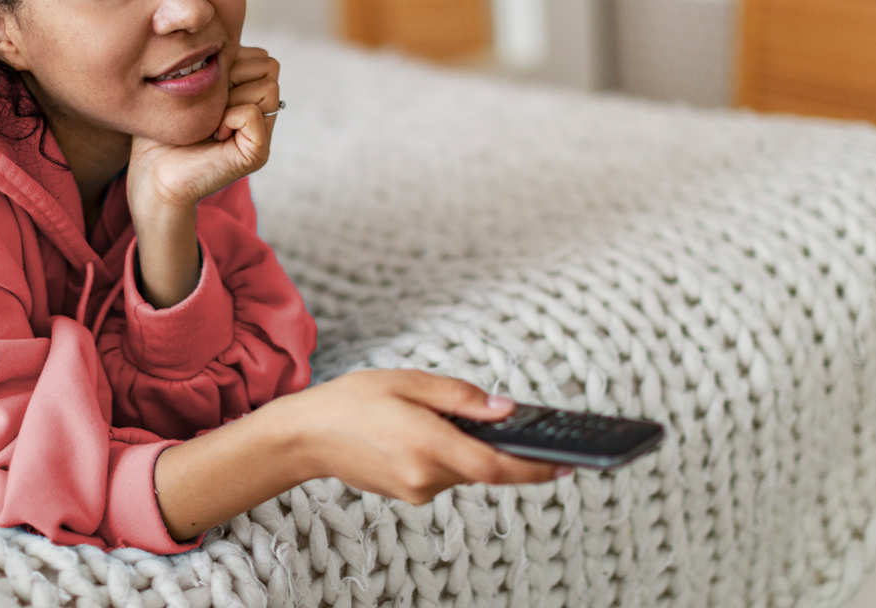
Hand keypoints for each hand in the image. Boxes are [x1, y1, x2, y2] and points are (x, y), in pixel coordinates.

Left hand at [127, 47, 279, 306]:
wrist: (152, 174)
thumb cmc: (162, 130)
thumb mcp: (188, 85)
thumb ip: (215, 64)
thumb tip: (229, 40)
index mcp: (248, 94)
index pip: (263, 57)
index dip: (233, 61)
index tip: (204, 86)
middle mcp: (260, 113)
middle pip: (270, 67)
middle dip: (234, 75)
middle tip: (208, 104)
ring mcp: (262, 134)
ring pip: (268, 86)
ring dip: (231, 96)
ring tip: (210, 120)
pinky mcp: (257, 153)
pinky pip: (253, 112)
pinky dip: (229, 117)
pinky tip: (213, 134)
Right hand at [275, 370, 560, 502]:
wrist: (306, 436)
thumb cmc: (352, 401)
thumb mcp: (408, 382)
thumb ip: (462, 397)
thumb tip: (506, 411)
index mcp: (428, 445)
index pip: (497, 467)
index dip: (537, 469)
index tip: (570, 465)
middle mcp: (426, 476)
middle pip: (485, 468)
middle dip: (503, 448)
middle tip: (520, 427)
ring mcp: (417, 490)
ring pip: (464, 471)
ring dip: (470, 448)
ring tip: (448, 416)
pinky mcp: (409, 494)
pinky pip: (444, 473)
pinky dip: (449, 454)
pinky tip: (427, 431)